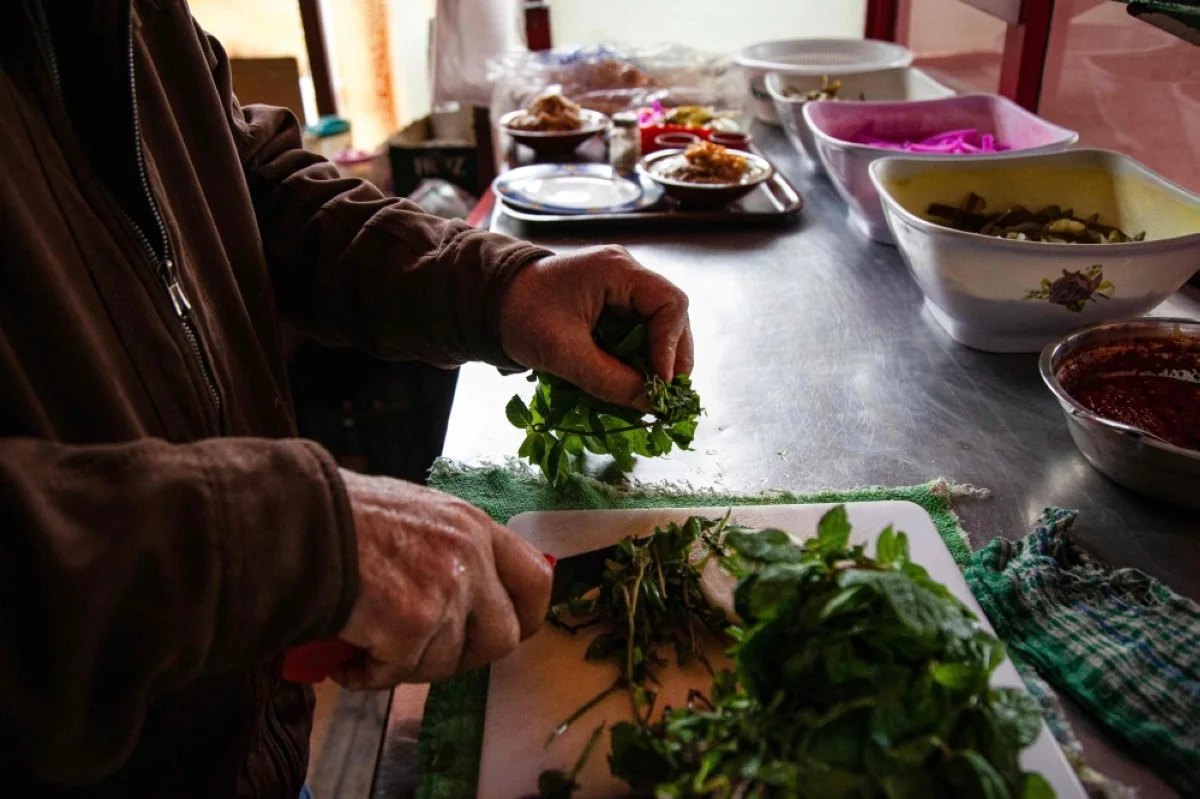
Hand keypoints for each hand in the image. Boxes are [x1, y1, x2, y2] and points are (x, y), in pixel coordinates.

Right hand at [332, 470, 552, 688]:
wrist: (296, 521)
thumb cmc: (346, 516)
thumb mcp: (419, 513)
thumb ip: (454, 548)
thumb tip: (474, 593)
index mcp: (475, 526)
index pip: (536, 579)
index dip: (527, 616)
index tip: (508, 631)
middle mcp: (469, 558)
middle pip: (503, 637)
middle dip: (465, 657)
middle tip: (426, 654)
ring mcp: (444, 593)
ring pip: (447, 663)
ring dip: (407, 665)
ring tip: (371, 644)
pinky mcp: (411, 627)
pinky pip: (399, 674)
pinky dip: (368, 675)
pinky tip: (346, 657)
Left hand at [499, 245, 692, 407]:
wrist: (490, 302)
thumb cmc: (520, 317)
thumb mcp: (564, 354)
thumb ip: (609, 380)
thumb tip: (651, 405)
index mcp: (616, 270)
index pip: (670, 304)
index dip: (671, 346)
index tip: (659, 382)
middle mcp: (626, 272)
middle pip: (672, 314)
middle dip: (672, 357)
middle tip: (665, 394)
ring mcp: (621, 287)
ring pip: (659, 325)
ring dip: (657, 360)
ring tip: (650, 392)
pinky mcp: (612, 303)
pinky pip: (640, 330)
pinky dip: (640, 357)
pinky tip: (633, 381)